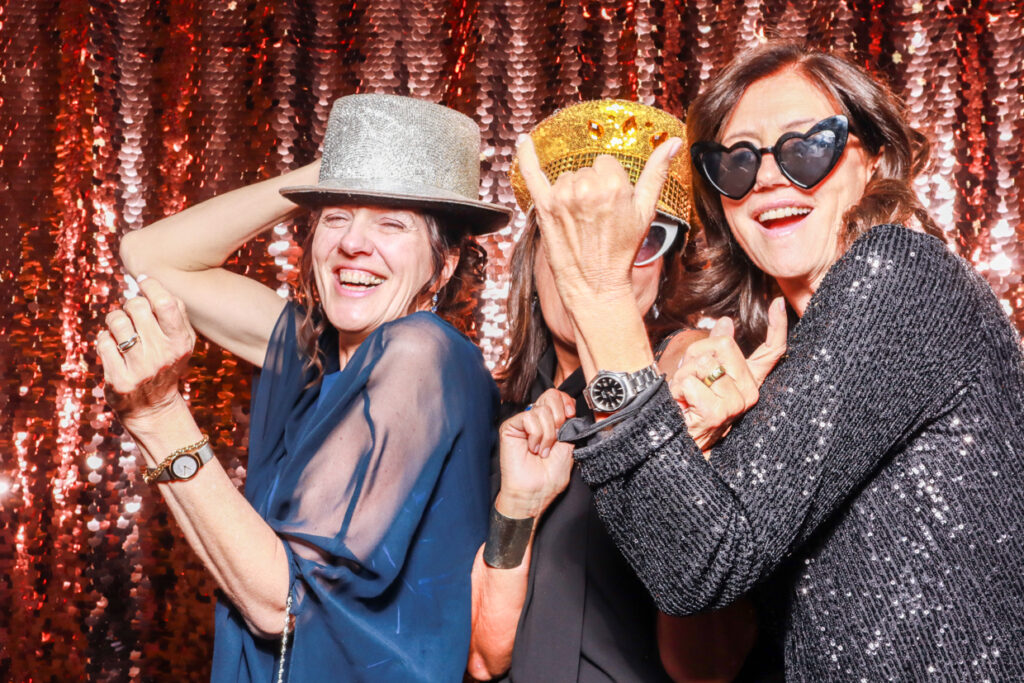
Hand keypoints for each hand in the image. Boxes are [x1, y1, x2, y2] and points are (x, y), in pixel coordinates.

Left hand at [96, 277, 196, 430]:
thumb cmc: (166, 364)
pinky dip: (104, 339)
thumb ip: (175, 313)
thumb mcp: (182, 342)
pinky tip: (112, 347)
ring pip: (116, 321)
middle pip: (137, 306)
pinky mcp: (119, 380)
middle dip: (130, 304)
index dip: (151, 286)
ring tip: (120, 330)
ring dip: (115, 320)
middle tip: (132, 314)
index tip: (143, 282)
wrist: (154, 408)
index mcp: (181, 342)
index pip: (166, 303)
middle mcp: (162, 355)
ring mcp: (140, 368)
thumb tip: (148, 282)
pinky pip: (103, 342)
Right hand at [496, 389, 576, 518]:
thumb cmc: (550, 476)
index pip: (559, 397)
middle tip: (557, 438)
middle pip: (551, 395)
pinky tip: (533, 448)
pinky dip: (536, 435)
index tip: (571, 416)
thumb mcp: (569, 447)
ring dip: (548, 434)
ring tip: (543, 451)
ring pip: (542, 410)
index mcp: (551, 422)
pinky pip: (529, 418)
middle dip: (559, 417)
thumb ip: (570, 426)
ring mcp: (523, 422)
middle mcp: (537, 419)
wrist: (535, 492)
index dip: (567, 403)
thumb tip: (571, 410)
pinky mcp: (510, 427)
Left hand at [515, 133, 681, 301]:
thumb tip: (673, 142)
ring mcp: (562, 196)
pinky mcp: (544, 207)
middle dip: (591, 188)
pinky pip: (532, 173)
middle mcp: (586, 187)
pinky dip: (526, 156)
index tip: (610, 205)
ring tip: (579, 220)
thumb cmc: (622, 250)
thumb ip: (657, 173)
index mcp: (613, 185)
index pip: (606, 164)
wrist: (596, 283)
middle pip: (586, 170)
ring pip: (566, 177)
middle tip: (596, 218)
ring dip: (571, 192)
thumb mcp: (646, 211)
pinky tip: (525, 141)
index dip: (610, 183)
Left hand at [670, 297, 787, 450]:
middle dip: (696, 354)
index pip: (771, 352)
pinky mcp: (718, 411)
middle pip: (723, 344)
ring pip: (704, 361)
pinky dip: (679, 387)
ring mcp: (736, 403)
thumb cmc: (686, 405)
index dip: (777, 326)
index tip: (778, 303)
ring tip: (685, 394)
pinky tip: (682, 403)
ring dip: (684, 373)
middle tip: (690, 379)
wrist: (672, 438)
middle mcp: (749, 393)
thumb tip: (727, 323)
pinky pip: (692, 379)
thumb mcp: (700, 371)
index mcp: (748, 382)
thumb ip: (716, 350)